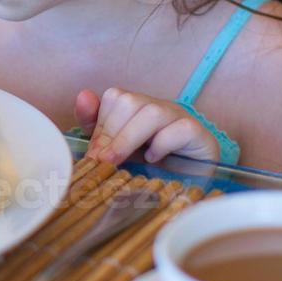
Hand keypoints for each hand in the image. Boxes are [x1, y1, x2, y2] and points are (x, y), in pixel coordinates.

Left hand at [73, 88, 218, 165]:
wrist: (190, 183)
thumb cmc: (152, 166)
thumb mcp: (119, 151)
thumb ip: (98, 129)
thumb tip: (83, 96)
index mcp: (138, 108)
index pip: (115, 97)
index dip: (100, 124)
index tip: (94, 153)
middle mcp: (159, 107)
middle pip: (130, 101)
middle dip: (112, 132)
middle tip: (103, 160)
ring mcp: (180, 118)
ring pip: (153, 113)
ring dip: (129, 138)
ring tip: (118, 161)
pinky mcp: (198, 134)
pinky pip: (181, 129)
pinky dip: (163, 143)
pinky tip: (153, 159)